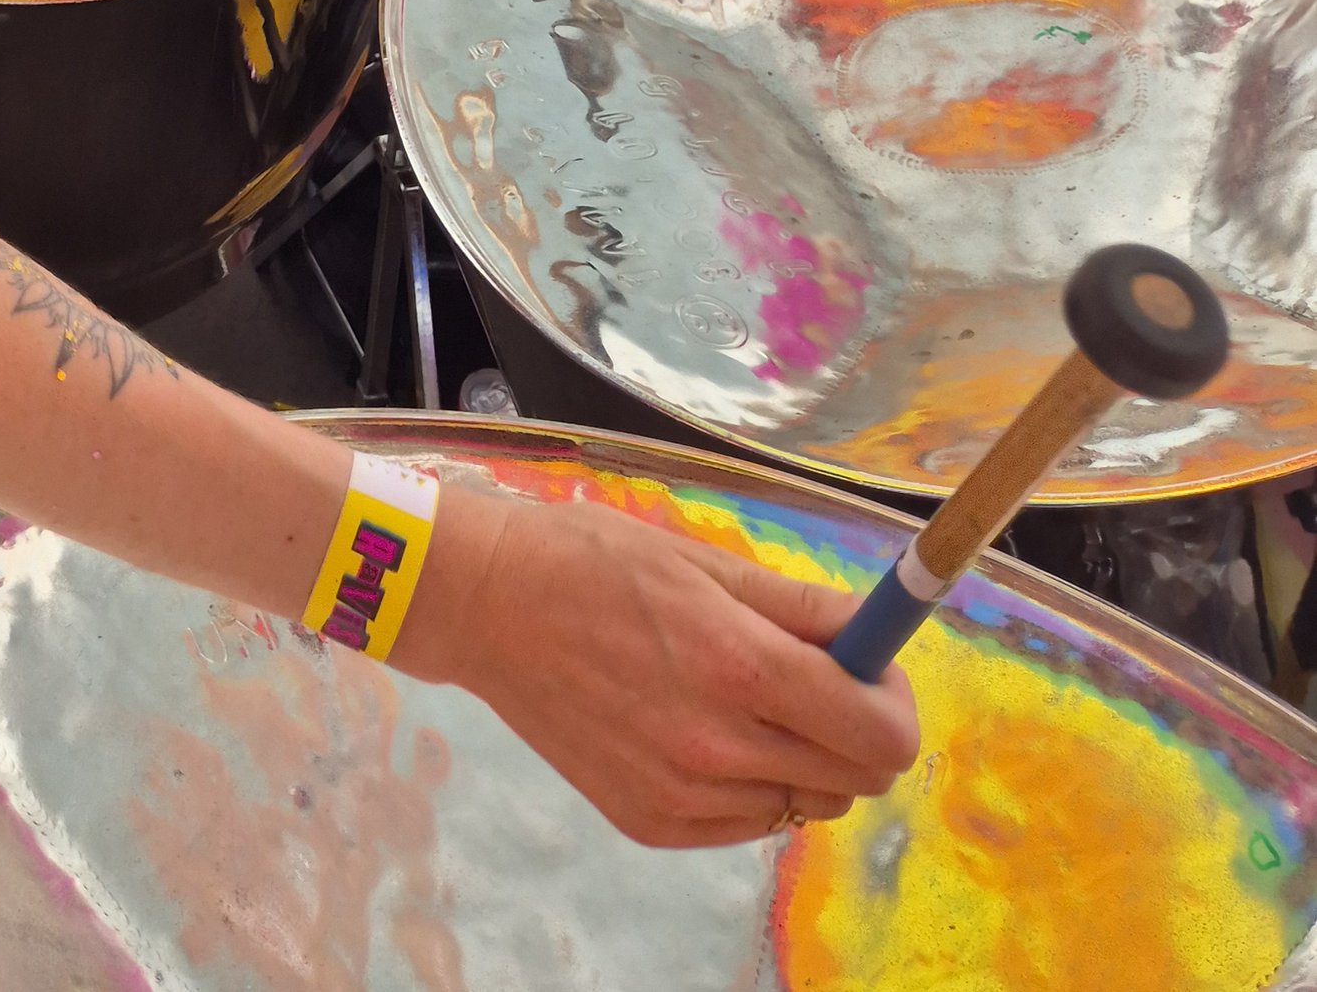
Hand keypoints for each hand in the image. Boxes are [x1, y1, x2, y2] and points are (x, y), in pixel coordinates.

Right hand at [403, 485, 918, 847]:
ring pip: (804, 803)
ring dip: (803, 757)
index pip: (880, 734)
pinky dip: (748, 781)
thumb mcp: (705, 559)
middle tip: (816, 679)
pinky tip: (700, 728)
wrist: (489, 607)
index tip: (874, 670)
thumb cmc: (596, 561)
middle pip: (855, 779)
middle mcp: (719, 748)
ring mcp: (684, 797)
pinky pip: (747, 820)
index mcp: (740, 667)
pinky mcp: (654, 825)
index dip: (894, 702)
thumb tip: (877, 635)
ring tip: (747, 700)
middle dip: (856, 728)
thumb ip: (803, 607)